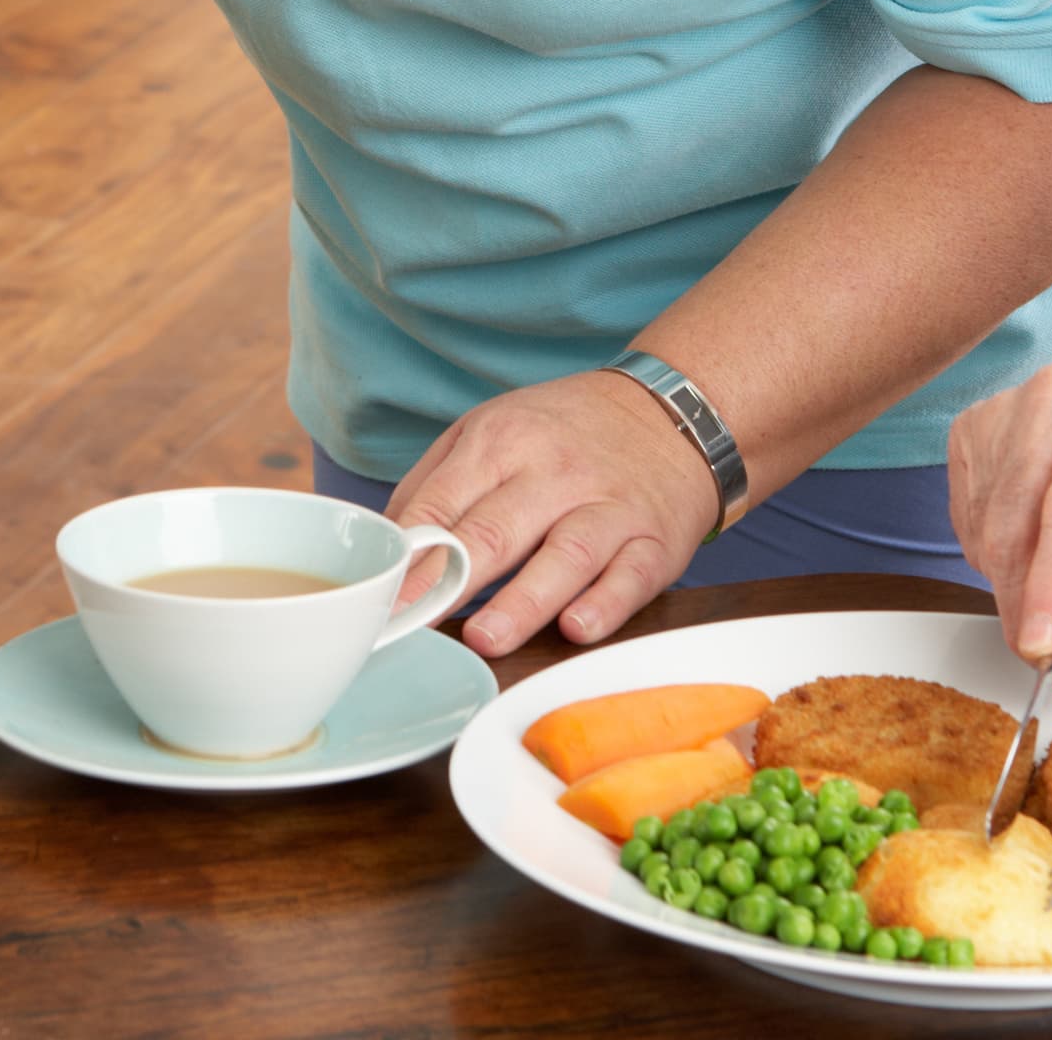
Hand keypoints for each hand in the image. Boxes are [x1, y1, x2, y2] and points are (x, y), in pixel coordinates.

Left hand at [386, 370, 722, 656]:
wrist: (672, 413)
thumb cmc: (563, 433)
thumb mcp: (491, 429)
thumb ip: (435, 486)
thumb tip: (389, 550)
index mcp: (503, 441)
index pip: (443, 504)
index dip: (409, 557)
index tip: (380, 599)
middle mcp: (555, 472)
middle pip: (497, 530)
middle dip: (453, 579)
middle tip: (416, 622)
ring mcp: (608, 507)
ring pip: (565, 555)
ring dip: (524, 601)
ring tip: (486, 639)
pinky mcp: (654, 541)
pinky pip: (630, 576)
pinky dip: (605, 604)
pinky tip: (576, 627)